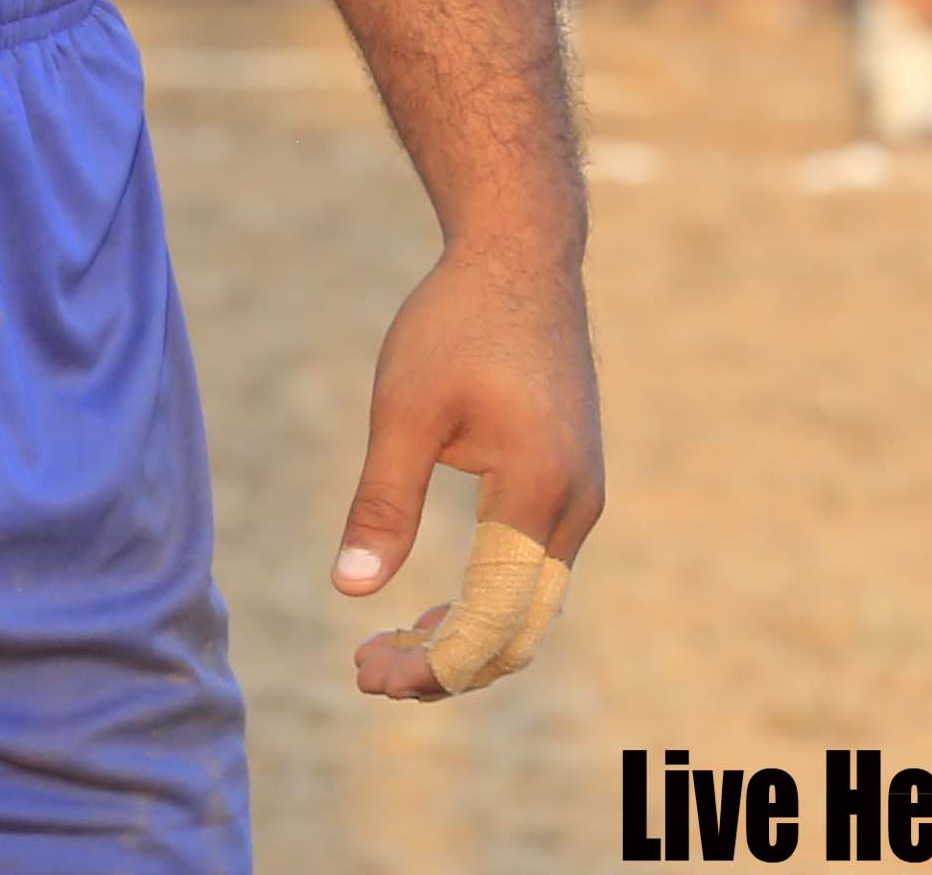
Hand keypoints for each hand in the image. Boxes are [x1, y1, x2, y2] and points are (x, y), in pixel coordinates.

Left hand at [336, 235, 601, 700]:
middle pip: (518, 632)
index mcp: (535, 490)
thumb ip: (382, 503)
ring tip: (386, 649)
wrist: (520, 256)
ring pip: (530, 610)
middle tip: (366, 672)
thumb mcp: (403, 409)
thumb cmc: (456, 322)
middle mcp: (574, 506)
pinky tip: (431, 610)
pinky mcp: (572, 488)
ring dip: (464, 641)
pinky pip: (535, 575)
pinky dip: (487, 607)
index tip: (364, 673)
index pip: (489, 621)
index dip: (429, 664)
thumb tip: (350, 591)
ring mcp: (581, 499)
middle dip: (445, 668)